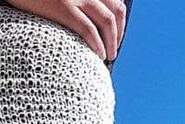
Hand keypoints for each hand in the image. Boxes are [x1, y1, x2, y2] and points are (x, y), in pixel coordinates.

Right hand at [9, 0, 127, 62]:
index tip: (115, 36)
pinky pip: (88, 29)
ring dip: (111, 42)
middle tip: (113, 50)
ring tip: (108, 56)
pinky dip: (97, 44)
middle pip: (115, 11)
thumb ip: (76, 3)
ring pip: (106, 21)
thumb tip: (83, 19)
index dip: (120, 20)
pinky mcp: (64, 8)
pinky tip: (98, 55)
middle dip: (118, 33)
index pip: (115, 0)